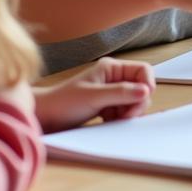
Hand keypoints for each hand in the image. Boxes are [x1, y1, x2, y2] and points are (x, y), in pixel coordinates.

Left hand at [34, 58, 155, 132]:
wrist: (44, 118)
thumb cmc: (64, 103)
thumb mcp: (94, 97)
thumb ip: (121, 93)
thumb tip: (146, 91)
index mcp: (111, 68)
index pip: (142, 70)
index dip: (147, 83)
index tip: (143, 99)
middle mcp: (113, 78)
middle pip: (141, 87)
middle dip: (137, 102)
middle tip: (125, 116)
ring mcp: (111, 92)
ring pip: (134, 101)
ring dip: (129, 111)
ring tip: (114, 119)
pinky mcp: (107, 106)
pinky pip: (124, 111)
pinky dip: (121, 117)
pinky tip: (109, 121)